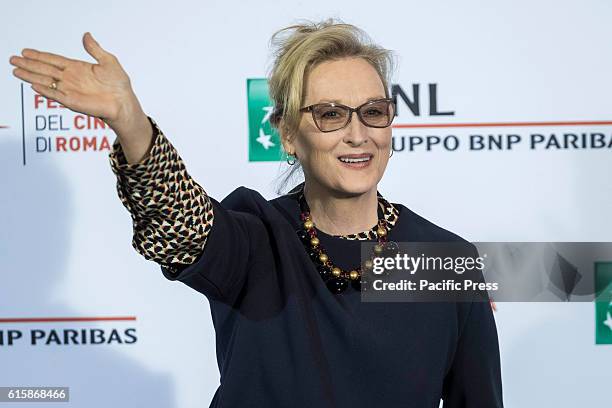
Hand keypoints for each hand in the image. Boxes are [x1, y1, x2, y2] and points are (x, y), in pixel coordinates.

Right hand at [9, 32, 143, 132]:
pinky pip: (55, 95)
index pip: (54, 60)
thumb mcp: (108, 61)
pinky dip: (45, 90)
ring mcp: (70, 90)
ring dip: (31, 76)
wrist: (124, 103)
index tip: (25, 51)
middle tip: (12, 59)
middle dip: (29, 64)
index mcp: (77, 68)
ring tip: (16, 70)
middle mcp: (71, 78)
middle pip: (45, 69)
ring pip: (46, 81)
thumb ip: (95, 49)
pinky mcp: (72, 101)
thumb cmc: (119, 85)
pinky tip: (33, 84)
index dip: (39, 56)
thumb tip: (86, 35)